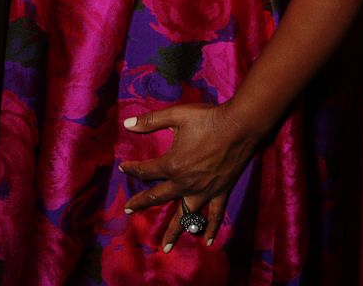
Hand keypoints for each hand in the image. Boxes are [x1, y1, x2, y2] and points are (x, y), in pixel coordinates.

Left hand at [120, 101, 258, 250]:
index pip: (146, 171)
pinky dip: (211, 229)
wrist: (238, 127)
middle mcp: (185, 183)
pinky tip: (208, 241)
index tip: (123, 168)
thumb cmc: (206, 119)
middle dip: (141, 203)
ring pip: (185, 216)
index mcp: (172, 165)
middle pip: (158, 197)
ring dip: (174, 232)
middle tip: (128, 210)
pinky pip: (214, 216)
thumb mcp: (176, 115)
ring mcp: (203, 191)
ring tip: (165, 247)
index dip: (132, 169)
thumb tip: (127, 124)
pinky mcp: (220, 193)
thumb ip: (150, 121)